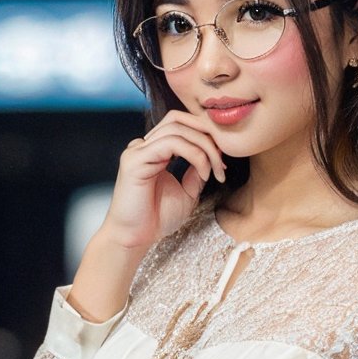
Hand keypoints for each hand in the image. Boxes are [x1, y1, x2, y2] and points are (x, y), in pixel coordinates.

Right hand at [105, 110, 226, 248]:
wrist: (134, 239)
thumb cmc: (156, 219)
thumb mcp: (186, 192)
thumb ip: (196, 172)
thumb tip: (211, 155)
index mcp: (153, 150)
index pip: (180, 124)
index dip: (205, 136)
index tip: (223, 163)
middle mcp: (143, 146)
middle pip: (179, 120)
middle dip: (207, 137)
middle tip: (223, 163)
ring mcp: (137, 151)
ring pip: (177, 129)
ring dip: (204, 148)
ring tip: (215, 171)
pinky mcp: (134, 160)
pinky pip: (170, 144)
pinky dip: (193, 155)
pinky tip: (202, 173)